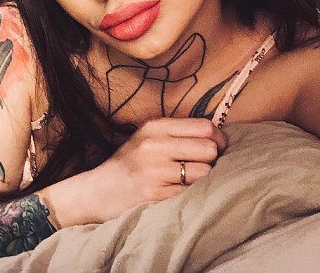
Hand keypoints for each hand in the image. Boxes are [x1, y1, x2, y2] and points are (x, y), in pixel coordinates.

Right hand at [87, 118, 226, 222]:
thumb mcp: (147, 138)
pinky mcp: (155, 193)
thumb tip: (217, 137)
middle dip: (213, 160)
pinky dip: (191, 193)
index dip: (219, 139)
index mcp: (155, 127)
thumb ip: (177, 133)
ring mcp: (154, 169)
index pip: (205, 127)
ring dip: (204, 179)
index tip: (216, 148)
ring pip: (204, 171)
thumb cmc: (132, 163)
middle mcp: (154, 144)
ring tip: (191, 180)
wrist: (100, 190)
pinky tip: (179, 192)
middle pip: (209, 148)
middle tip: (204, 166)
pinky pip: (190, 192)